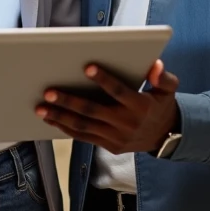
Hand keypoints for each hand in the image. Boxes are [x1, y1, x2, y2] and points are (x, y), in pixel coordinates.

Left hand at [36, 60, 179, 155]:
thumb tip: (154, 65)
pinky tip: (51, 119)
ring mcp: (116, 137)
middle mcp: (126, 123)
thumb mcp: (169, 89)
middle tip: (48, 91)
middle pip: (93, 111)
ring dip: (60, 116)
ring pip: (83, 126)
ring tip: (41, 107)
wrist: (166, 137)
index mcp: (140, 106)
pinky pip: (84, 137)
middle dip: (69, 101)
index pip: (119, 92)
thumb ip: (163, 76)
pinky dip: (66, 128)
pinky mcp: (109, 146)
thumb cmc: (161, 105)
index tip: (87, 67)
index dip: (104, 80)